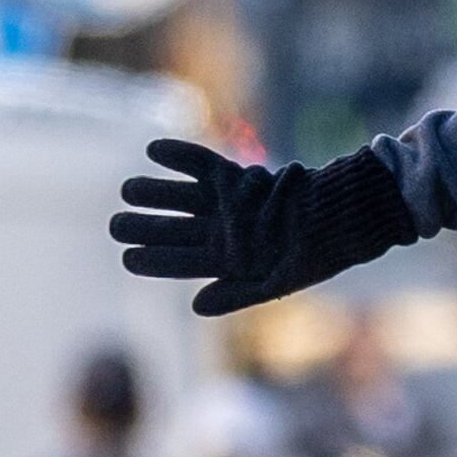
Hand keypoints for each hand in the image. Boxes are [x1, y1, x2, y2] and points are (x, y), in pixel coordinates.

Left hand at [110, 138, 406, 317]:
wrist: (341, 216)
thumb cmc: (313, 256)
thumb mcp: (276, 284)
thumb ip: (236, 295)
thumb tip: (196, 305)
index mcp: (226, 260)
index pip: (179, 261)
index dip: (150, 260)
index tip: (126, 257)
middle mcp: (221, 230)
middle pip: (171, 228)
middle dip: (142, 226)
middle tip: (116, 224)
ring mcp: (226, 202)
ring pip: (179, 196)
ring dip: (153, 192)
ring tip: (127, 188)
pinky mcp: (237, 176)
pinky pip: (201, 164)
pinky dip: (179, 156)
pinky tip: (154, 150)